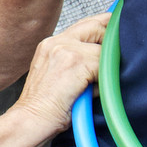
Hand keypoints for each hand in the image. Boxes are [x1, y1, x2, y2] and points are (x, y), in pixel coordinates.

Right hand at [4, 16, 106, 144]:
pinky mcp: (75, 61)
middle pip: (95, 25)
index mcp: (51, 45)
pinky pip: (103, 65)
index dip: (102, 28)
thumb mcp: (58, 78)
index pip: (84, 26)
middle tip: (116, 57)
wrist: (29, 121)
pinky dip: (103, 81)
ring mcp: (65, 50)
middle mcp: (57, 42)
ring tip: (98, 86)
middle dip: (111, 39)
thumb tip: (106, 63)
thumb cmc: (45, 109)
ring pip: (103, 47)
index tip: (116, 32)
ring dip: (106, 67)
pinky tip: (92, 94)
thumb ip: (77, 64)